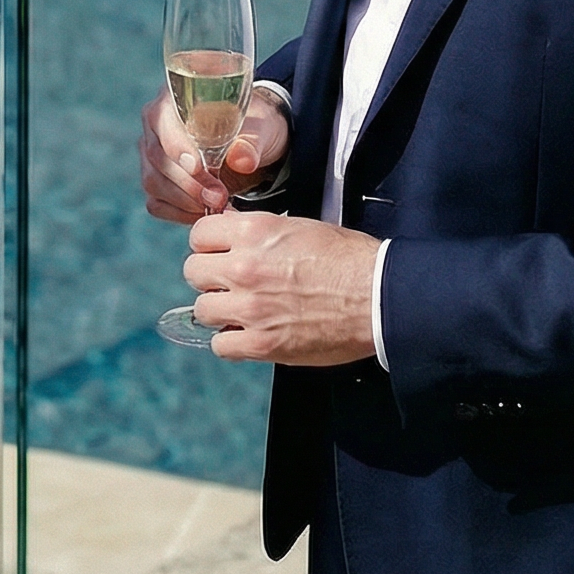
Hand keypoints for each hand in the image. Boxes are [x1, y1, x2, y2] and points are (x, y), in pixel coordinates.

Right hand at [140, 84, 289, 223]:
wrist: (256, 143)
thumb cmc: (256, 126)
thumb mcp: (263, 127)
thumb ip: (252, 142)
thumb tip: (241, 160)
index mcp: (175, 99)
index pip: (164, 123)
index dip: (178, 147)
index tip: (198, 168)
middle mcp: (156, 125)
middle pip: (157, 157)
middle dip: (189, 182)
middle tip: (219, 196)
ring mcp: (152, 155)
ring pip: (154, 182)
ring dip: (185, 200)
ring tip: (217, 205)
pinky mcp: (157, 181)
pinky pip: (157, 203)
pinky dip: (180, 213)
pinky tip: (205, 213)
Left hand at [184, 212, 377, 367]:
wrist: (379, 296)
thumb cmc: (350, 259)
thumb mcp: (300, 227)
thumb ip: (260, 233)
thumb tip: (233, 235)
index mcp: (254, 232)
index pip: (199, 234)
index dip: (209, 245)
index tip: (220, 253)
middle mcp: (244, 267)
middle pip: (193, 271)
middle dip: (211, 277)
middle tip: (232, 284)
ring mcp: (250, 308)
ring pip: (202, 310)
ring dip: (219, 311)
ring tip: (243, 311)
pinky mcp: (262, 343)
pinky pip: (221, 346)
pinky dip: (231, 343)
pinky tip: (250, 335)